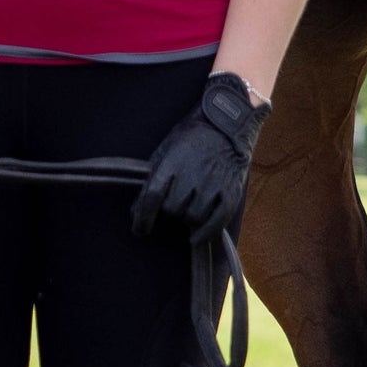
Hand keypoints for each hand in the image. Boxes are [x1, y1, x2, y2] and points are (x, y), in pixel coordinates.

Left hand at [130, 72, 270, 244]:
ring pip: (191, 218)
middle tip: (172, 204)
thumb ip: (152, 178)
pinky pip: (216, 225)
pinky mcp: (230, 195)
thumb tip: (136, 211)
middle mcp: (192, 175)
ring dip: (185, 219)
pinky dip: (204, 235)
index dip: (143, 217)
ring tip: (187, 206)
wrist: (226, 127)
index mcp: (172, 162)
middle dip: (167, 211)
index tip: (139, 230)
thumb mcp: (166, 150)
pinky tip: (194, 239)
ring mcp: (213, 186)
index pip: (153, 196)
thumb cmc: (191, 138)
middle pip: (172, 209)